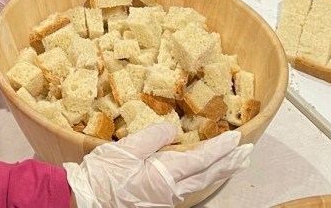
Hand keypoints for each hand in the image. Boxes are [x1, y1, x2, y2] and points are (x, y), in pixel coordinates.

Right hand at [65, 123, 251, 207]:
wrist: (83, 201)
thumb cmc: (101, 177)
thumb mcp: (125, 151)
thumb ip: (152, 138)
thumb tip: (173, 129)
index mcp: (164, 177)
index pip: (201, 160)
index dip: (221, 149)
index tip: (237, 140)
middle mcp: (170, 192)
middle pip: (206, 176)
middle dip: (228, 164)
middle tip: (246, 153)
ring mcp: (164, 200)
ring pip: (198, 184)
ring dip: (217, 171)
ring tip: (231, 162)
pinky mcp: (156, 202)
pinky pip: (185, 189)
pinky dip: (199, 177)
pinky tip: (201, 173)